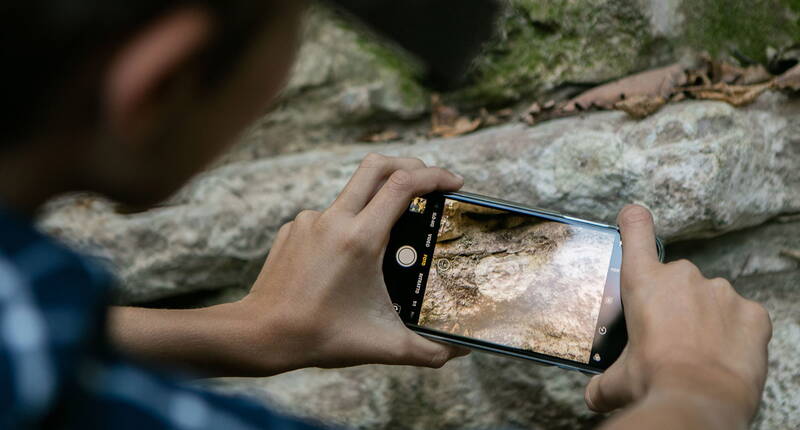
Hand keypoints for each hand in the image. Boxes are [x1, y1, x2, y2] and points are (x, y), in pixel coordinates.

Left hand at [236, 153, 467, 371]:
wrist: (260, 334)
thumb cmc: (320, 337)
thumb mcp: (382, 345)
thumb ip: (427, 350)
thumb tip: (460, 352)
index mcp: (360, 239)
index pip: (404, 185)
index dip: (435, 176)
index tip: (454, 183)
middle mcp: (334, 220)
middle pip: (377, 166)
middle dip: (409, 165)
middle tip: (429, 182)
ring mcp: (309, 220)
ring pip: (353, 194)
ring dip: (376, 203)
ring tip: (388, 240)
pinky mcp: (293, 228)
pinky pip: (329, 217)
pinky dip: (347, 227)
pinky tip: (348, 261)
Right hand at [584, 206, 771, 424]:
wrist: (699, 401)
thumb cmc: (654, 383)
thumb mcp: (616, 381)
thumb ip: (602, 381)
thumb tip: (594, 395)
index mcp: (643, 282)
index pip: (637, 231)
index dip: (634, 220)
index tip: (633, 216)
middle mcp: (682, 277)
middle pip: (675, 283)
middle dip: (673, 306)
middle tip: (669, 340)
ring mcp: (720, 292)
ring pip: (709, 300)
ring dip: (703, 320)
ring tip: (697, 353)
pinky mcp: (752, 312)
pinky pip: (741, 317)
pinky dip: (734, 333)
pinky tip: (723, 355)